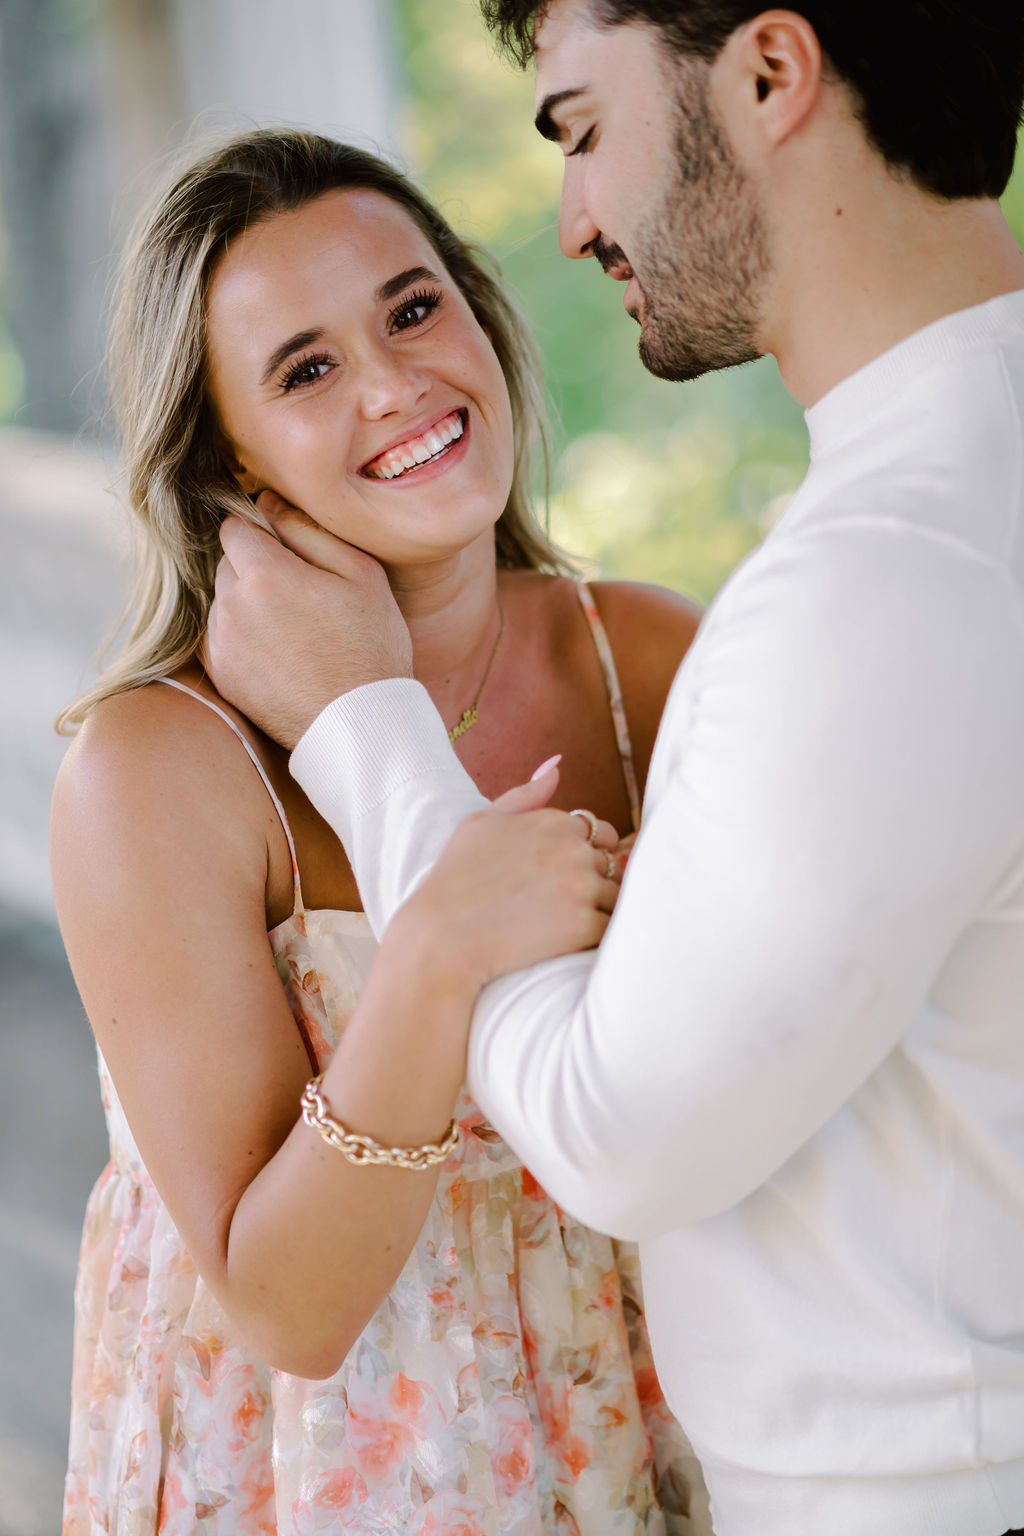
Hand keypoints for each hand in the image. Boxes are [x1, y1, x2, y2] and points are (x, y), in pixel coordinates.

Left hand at [205, 493, 412, 747]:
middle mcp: (231, 605)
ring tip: (295, 630)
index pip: (235, 526)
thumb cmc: (370, 645)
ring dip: (249, 604)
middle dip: (256, 569)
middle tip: (302, 595)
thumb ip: (308, 530)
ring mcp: (222, 643)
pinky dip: (243, 638)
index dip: (262, 533)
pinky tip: (281, 654)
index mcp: (264, 573)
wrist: (359, 724)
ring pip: (224, 602)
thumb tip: (267, 503)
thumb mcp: (361, 573)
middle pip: (228, 564)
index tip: (289, 551)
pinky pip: (222, 638)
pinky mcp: (221, 675)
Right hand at [398, 764, 620, 995]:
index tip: (557, 877)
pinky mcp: (584, 926)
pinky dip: (594, 938)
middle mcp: (575, 849)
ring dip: (596, 911)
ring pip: (614, 897)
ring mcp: (582, 887)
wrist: (440, 938)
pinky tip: (565, 943)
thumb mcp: (480, 822)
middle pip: (610, 864)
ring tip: (557, 926)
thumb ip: (524, 794)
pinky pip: (609, 930)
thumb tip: (557, 767)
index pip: (600, 833)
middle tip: (554, 905)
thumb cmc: (454, 879)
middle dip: (592, 882)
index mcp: (555, 821)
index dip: (584, 855)